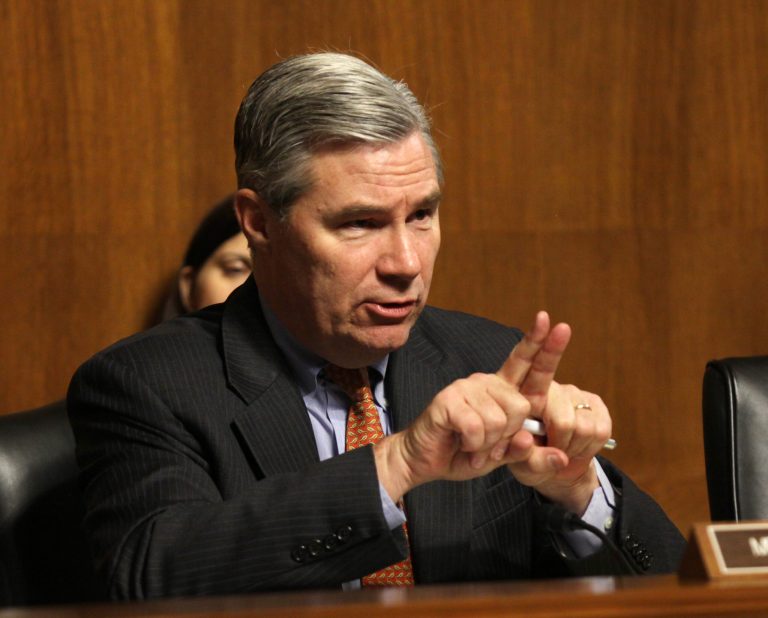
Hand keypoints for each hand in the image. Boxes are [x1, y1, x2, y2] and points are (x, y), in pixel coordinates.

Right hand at [376, 312, 567, 500]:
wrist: (425, 462)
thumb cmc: (464, 454)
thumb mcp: (503, 457)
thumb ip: (529, 453)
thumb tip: (560, 456)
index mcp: (502, 391)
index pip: (524, 362)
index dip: (539, 342)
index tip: (548, 318)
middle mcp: (486, 382)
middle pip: (520, 406)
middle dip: (507, 436)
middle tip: (487, 445)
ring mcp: (466, 387)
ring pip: (499, 421)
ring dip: (487, 444)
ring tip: (470, 444)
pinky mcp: (449, 398)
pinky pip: (477, 428)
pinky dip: (472, 445)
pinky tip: (460, 442)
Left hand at [498, 312, 611, 513]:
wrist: (557, 470)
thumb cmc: (529, 460)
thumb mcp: (519, 463)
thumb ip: (529, 457)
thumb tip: (556, 454)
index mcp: (522, 393)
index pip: (526, 360)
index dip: (536, 339)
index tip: (543, 318)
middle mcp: (549, 388)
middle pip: (559, 403)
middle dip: (558, 432)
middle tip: (552, 447)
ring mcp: (574, 395)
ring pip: (578, 424)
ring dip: (571, 445)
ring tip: (562, 447)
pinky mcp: (597, 406)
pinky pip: (598, 429)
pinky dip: (588, 447)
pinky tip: (578, 447)